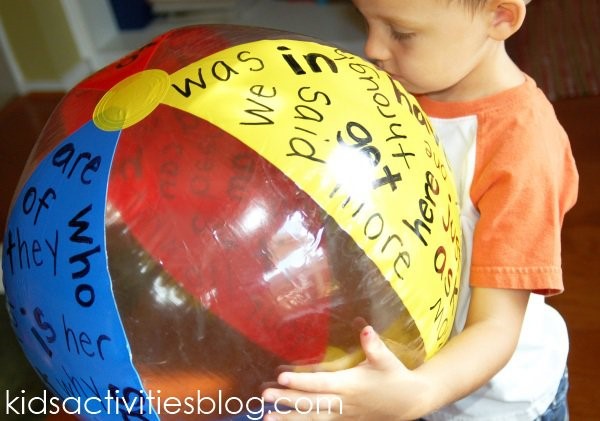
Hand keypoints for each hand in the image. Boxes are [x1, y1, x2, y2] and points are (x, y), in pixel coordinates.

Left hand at [261, 326, 429, 419]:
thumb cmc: (395, 376)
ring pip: (313, 419)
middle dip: (287, 400)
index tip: (281, 377)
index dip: (301, 381)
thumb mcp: (387, 359)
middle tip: (264, 396)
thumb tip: (365, 329)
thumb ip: (374, 345)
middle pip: (311, 403)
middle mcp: (343, 402)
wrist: (408, 402)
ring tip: (267, 418)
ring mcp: (343, 415)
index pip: (321, 383)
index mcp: (351, 385)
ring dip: (289, 419)